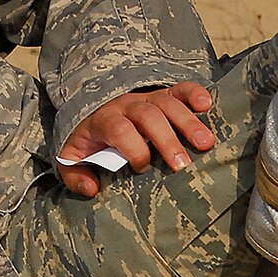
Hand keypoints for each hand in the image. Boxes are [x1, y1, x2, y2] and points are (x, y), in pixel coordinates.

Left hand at [57, 82, 216, 196]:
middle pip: (148, 116)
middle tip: (183, 165)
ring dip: (188, 122)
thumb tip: (92, 188)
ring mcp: (145, 98)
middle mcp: (126, 105)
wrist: (88, 112)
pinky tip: (207, 104)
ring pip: (168, 103)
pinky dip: (193, 93)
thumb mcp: (70, 159)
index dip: (133, 149)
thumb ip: (75, 176)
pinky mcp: (161, 96)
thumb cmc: (85, 142)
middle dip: (167, 140)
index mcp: (102, 120)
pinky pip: (178, 89)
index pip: (119, 129)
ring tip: (206, 143)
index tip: (142, 169)